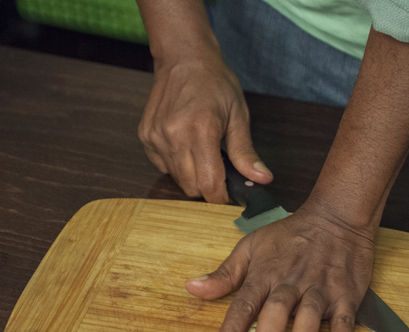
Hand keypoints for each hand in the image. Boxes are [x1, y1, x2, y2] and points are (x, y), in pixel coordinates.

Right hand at [138, 54, 272, 202]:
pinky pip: (162, 166)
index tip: (229, 194)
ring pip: (176, 179)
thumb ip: (245, 153)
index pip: (209, 185)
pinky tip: (185, 145)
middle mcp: (173, 136)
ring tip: (202, 152)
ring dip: (192, 175)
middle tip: (219, 171)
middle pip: (191, 187)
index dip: (221, 197)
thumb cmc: (214, 83)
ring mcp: (156, 137)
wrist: (184, 58)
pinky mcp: (146, 137)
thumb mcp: (238, 115)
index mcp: (200, 130)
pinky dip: (176, 164)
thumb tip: (262, 178)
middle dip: (207, 187)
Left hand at [186, 203, 375, 331]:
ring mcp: (320, 289)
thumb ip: (224, 274)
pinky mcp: (346, 294)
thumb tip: (192, 287)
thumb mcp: (251, 246)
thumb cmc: (290, 235)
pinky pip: (344, 320)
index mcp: (265, 273)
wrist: (337, 216)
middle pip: (275, 317)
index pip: (244, 306)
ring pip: (308, 321)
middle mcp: (291, 283)